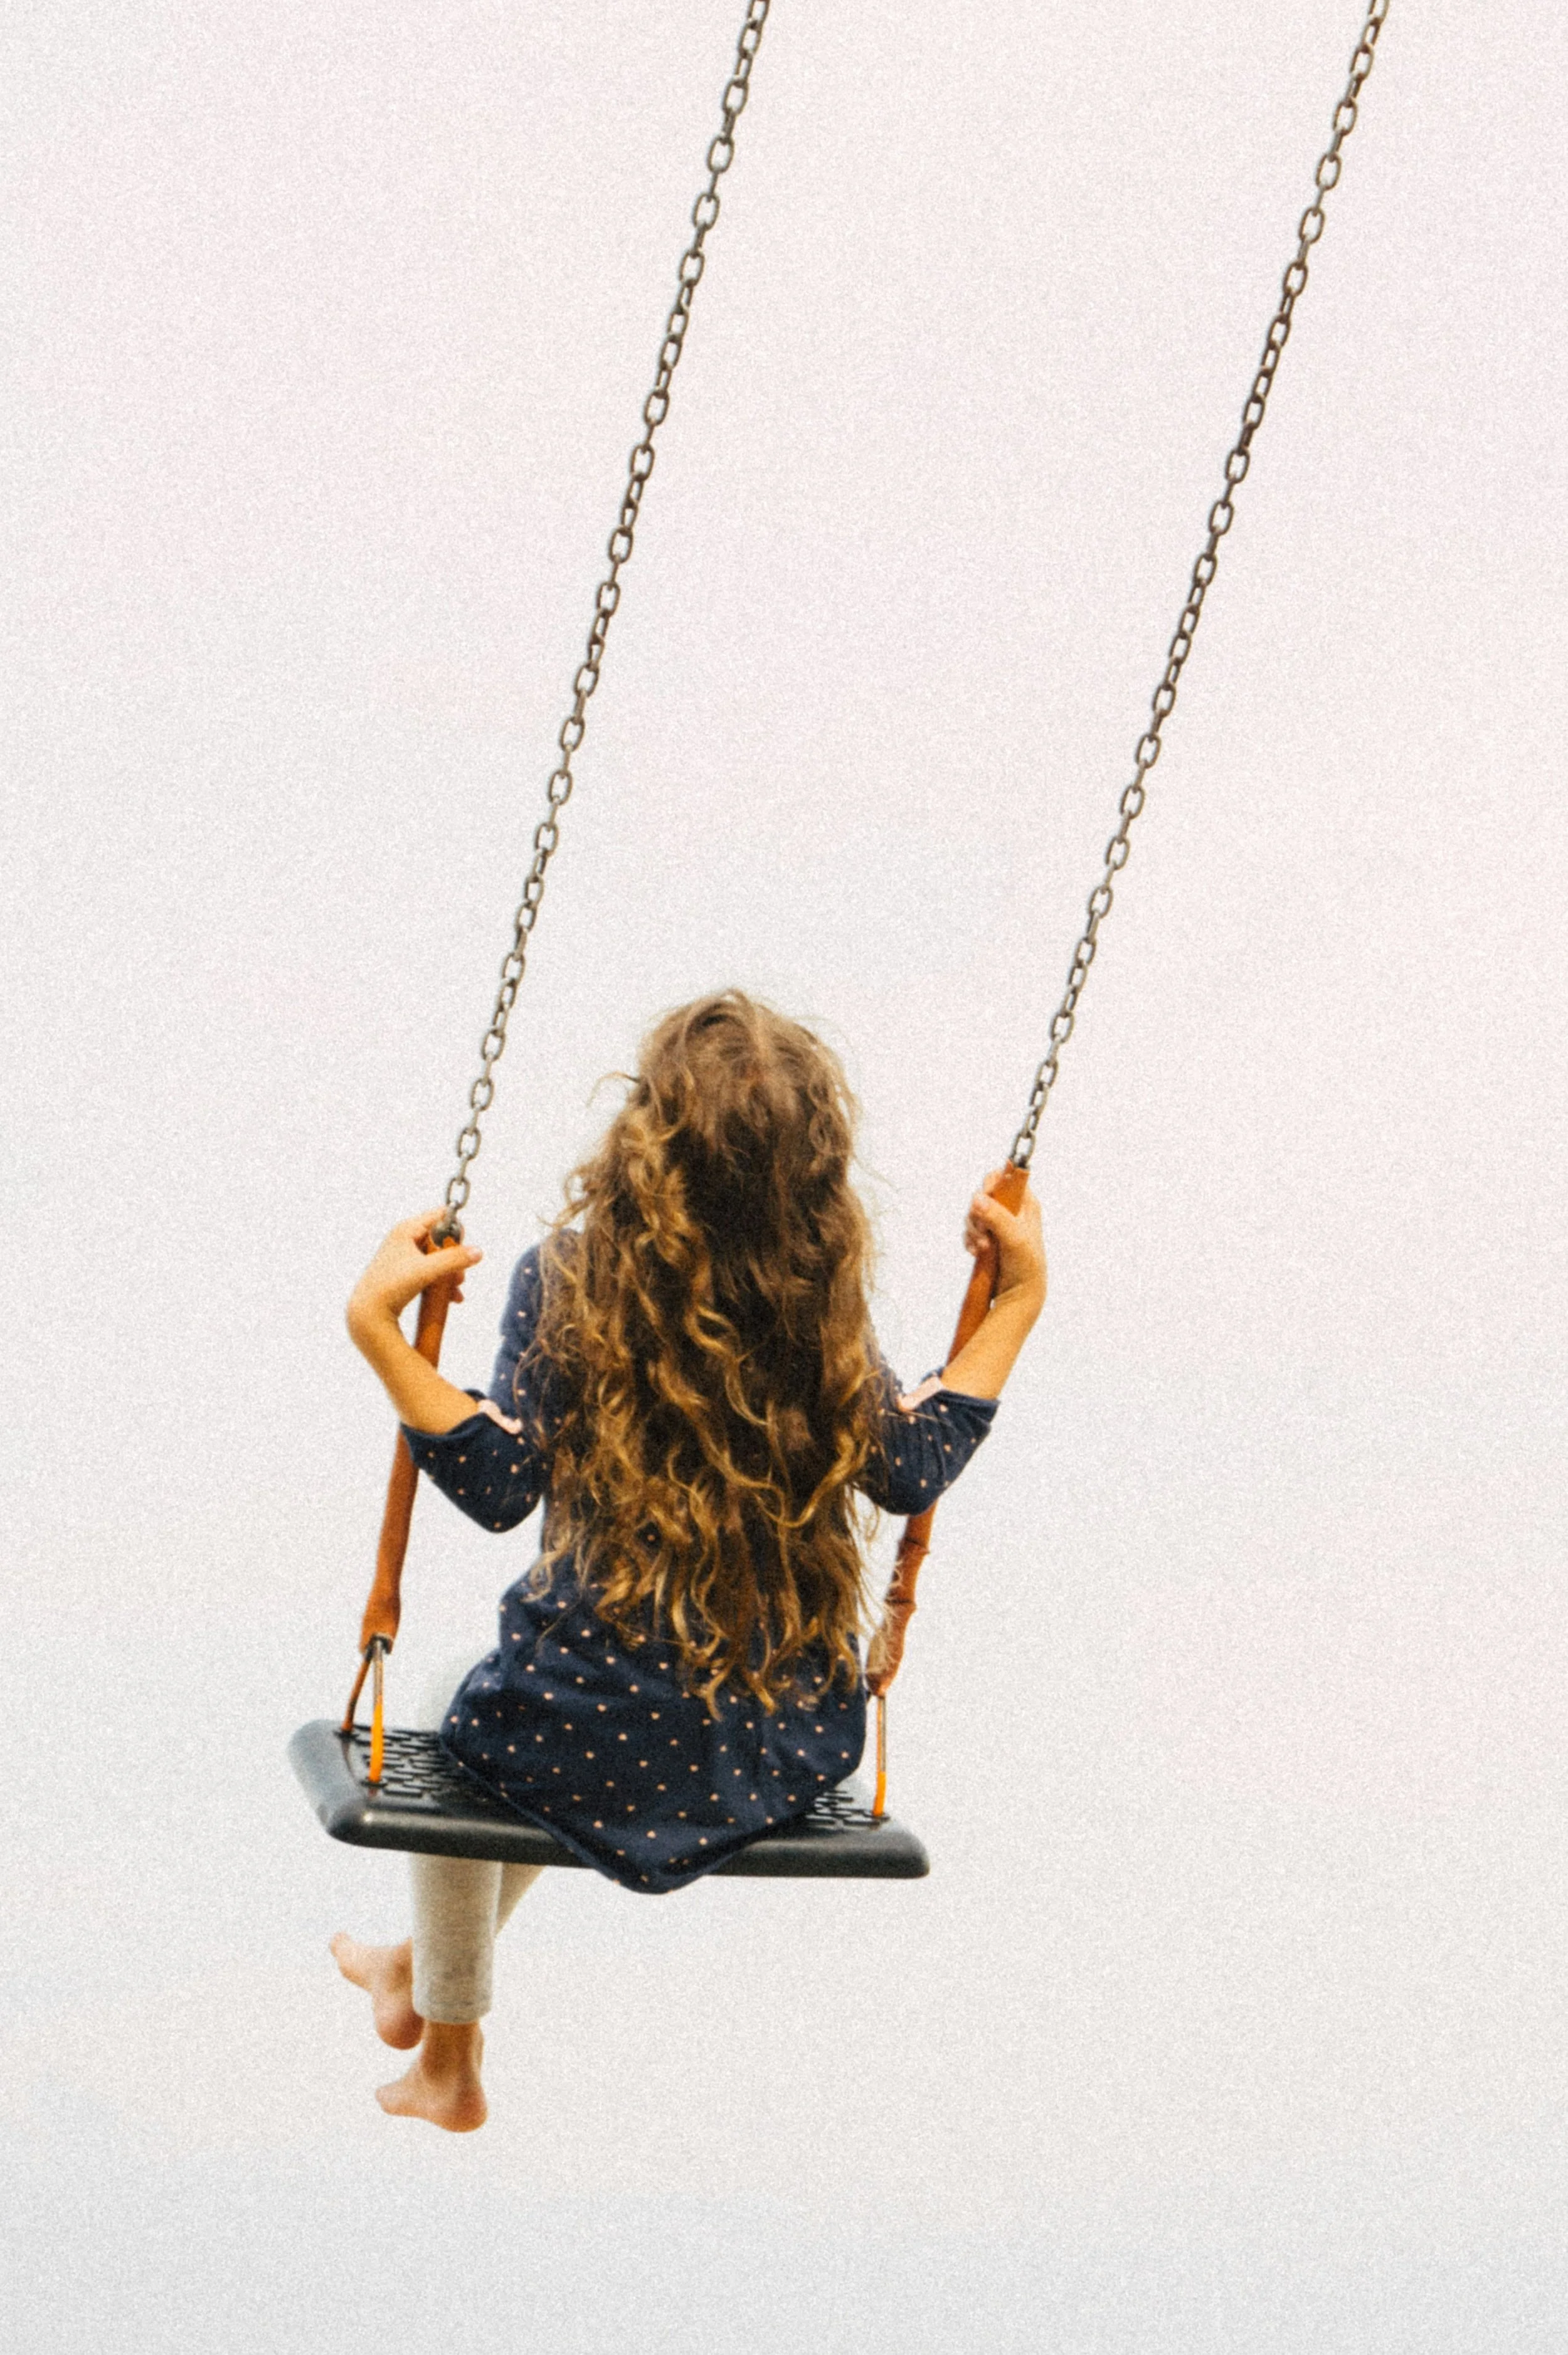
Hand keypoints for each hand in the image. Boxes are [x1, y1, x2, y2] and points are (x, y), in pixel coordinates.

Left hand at [347, 1210, 481, 1342]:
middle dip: (455, 1258)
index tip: (462, 1246)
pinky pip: (431, 1271)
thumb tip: (478, 1252)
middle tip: (460, 1274)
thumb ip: (453, 1259)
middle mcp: (405, 1239)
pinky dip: (442, 1281)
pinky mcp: (405, 1273)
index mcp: (406, 1229)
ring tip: (456, 1288)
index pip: (439, 1216)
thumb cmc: (391, 1286)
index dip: (454, 1228)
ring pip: (437, 1258)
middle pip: (441, 1239)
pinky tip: (451, 1297)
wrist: (368, 1312)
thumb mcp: (426, 1270)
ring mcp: (405, 1256)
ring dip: (451, 1272)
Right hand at [963, 1170, 1046, 1314]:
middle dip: (978, 1213)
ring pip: (974, 1214)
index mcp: (1025, 1204)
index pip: (1006, 1178)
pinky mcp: (986, 1239)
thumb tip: (978, 1198)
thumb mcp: (1015, 1239)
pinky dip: (969, 1240)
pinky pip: (970, 1231)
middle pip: (984, 1195)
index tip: (986, 1196)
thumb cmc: (1027, 1266)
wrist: (1020, 1295)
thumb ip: (997, 1217)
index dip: (993, 1183)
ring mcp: (997, 1225)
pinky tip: (975, 1252)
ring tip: (982, 1247)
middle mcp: (1011, 1211)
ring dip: (973, 1230)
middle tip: (983, 1231)